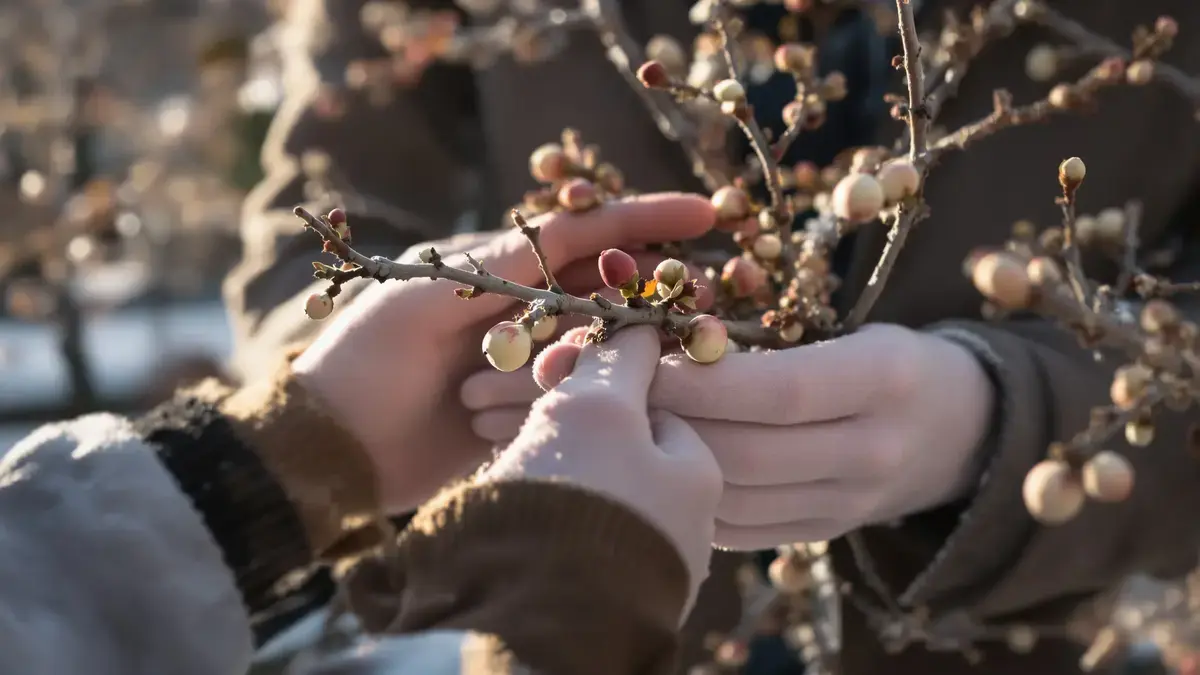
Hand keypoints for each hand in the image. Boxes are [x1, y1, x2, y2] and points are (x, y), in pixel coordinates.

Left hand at [292, 194, 716, 511]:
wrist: (331, 450)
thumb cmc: (363, 360)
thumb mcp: (420, 298)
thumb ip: (491, 266)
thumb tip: (564, 232)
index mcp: (492, 269)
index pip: (579, 234)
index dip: (642, 219)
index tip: (702, 212)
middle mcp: (517, 310)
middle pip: (602, 284)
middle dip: (657, 281)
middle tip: (708, 290)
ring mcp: (525, 362)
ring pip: (603, 339)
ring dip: (647, 336)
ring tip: (698, 340)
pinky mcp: (528, 412)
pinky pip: (587, 392)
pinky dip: (622, 386)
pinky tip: (660, 389)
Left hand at [462, 324, 994, 548]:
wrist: (966, 435)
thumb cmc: (895, 361)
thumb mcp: (859, 327)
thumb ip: (780, 336)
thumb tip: (665, 332)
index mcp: (885, 378)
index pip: (778, 386)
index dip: (700, 377)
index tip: (628, 353)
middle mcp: (869, 450)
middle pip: (742, 448)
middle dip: (651, 422)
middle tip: (569, 393)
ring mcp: (847, 505)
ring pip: (730, 496)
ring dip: (647, 468)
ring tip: (574, 435)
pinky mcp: (822, 535)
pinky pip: (738, 527)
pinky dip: (678, 501)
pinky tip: (627, 475)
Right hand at [481, 326, 721, 612]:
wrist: (533, 618)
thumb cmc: (578, 500)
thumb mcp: (599, 408)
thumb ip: (620, 360)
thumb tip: (641, 324)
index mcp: (700, 475)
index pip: (656, 402)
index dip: (598, 376)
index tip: (548, 368)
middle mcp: (683, 523)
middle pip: (619, 442)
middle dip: (560, 412)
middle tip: (498, 402)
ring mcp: (642, 561)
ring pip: (588, 481)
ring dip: (539, 451)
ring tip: (489, 440)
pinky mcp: (597, 591)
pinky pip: (568, 523)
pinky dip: (535, 497)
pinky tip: (499, 488)